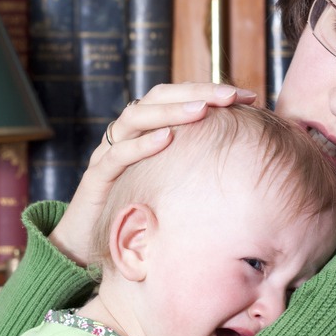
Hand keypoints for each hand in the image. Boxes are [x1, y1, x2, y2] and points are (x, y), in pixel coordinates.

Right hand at [48, 83, 258, 262]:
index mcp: (145, 131)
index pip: (177, 97)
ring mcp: (108, 153)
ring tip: (203, 109)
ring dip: (171, 111)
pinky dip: (141, 144)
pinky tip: (167, 139)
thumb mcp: (171, 185)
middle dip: (196, 92)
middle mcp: (126, 134)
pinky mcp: (96, 178)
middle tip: (232, 95)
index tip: (249, 95)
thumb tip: (250, 164)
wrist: (86, 244)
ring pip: (136, 117)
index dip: (210, 91)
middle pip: (158, 97)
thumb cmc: (137, 213)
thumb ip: (197, 169)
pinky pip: (117, 154)